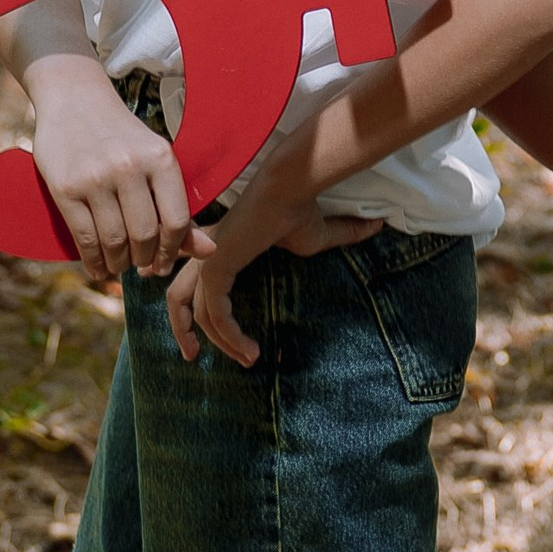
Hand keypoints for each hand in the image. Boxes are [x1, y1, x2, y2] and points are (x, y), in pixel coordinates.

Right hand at [25, 55, 194, 282]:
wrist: (75, 100)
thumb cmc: (122, 138)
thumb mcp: (156, 162)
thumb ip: (178, 208)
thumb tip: (209, 251)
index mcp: (160, 158)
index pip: (176, 221)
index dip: (172, 251)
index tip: (163, 263)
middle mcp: (129, 167)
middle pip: (145, 234)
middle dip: (144, 259)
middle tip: (140, 267)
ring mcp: (95, 178)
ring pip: (114, 240)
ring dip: (118, 263)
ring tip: (119, 267)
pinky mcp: (65, 188)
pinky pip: (84, 237)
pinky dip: (93, 261)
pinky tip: (98, 268)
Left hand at [164, 189, 381, 366]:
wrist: (290, 191)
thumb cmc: (301, 209)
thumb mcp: (319, 236)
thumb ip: (340, 236)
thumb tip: (376, 227)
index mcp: (218, 246)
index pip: (192, 282)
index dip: (192, 311)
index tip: (206, 338)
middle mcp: (206, 254)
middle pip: (176, 298)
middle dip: (182, 330)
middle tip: (194, 357)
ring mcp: (207, 261)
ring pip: (198, 313)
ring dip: (219, 343)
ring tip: (247, 360)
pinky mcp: (216, 268)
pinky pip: (216, 314)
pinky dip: (230, 336)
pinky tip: (250, 349)